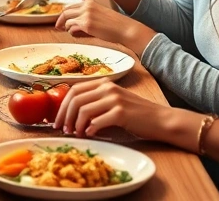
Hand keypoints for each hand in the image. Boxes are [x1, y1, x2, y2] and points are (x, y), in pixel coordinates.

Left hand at [53, 78, 173, 139]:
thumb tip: (71, 117)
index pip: (74, 89)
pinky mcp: (121, 112)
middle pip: (75, 98)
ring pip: (83, 110)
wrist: (161, 120)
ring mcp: (115, 99)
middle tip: (62, 129)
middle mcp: (108, 87)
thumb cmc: (136, 115)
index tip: (57, 119)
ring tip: (76, 134)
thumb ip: (95, 104)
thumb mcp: (114, 103)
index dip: (62, 105)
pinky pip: (97, 121)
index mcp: (104, 83)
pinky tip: (90, 135)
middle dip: (64, 115)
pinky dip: (90, 130)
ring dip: (76, 125)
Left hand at [54, 0, 154, 53]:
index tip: (62, 22)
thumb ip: (84, 19)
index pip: (71, 6)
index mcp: (90, 2)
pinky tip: (79, 35)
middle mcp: (86, 5)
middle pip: (66, 12)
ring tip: (74, 33)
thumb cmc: (114, 26)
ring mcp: (86, 14)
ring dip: (68, 28)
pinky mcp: (86, 24)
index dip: (65, 15)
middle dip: (60, 20)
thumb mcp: (97, 17)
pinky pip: (72, 28)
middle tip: (58, 28)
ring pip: (67, 20)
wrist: (125, 29)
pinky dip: (72, 32)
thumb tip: (70, 27)